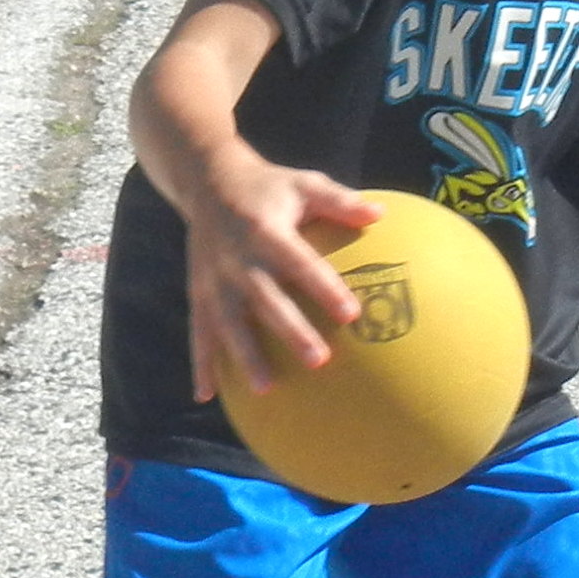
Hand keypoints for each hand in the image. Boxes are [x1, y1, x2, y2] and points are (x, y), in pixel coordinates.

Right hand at [184, 149, 379, 402]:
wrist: (208, 181)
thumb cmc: (270, 187)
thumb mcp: (305, 183)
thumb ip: (341, 202)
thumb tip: (380, 214)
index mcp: (266, 229)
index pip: (299, 262)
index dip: (324, 287)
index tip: (351, 313)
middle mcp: (237, 257)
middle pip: (265, 298)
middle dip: (289, 330)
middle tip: (318, 361)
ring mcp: (214, 278)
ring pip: (228, 322)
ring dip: (244, 355)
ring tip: (265, 388)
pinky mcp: (198, 292)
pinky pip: (199, 331)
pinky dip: (201, 363)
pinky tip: (206, 396)